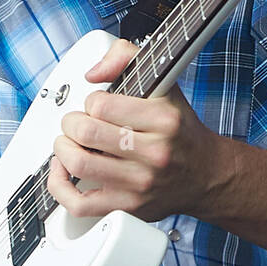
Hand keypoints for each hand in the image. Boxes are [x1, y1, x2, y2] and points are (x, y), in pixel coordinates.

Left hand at [46, 37, 223, 221]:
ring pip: (79, 165)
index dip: (91, 101)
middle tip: (76, 122)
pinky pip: (80, 203)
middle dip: (71, 123)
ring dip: (63, 150)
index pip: (102, 105)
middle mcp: (155, 153)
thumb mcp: (165, 86)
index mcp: (164, 120)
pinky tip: (64, 172)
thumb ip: (129, 59)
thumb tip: (94, 72)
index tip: (97, 105)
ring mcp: (140, 183)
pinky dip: (60, 186)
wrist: (206, 174)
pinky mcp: (128, 206)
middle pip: (86, 133)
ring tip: (69, 143)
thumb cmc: (180, 132)